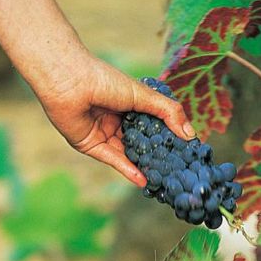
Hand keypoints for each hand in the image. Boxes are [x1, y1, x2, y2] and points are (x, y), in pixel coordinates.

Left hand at [33, 53, 195, 185]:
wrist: (70, 83)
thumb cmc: (105, 80)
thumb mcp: (143, 95)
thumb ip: (168, 112)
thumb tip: (190, 134)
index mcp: (130, 104)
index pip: (154, 124)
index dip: (169, 135)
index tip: (187, 149)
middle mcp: (118, 120)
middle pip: (141, 142)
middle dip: (157, 155)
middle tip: (178, 169)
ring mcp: (105, 134)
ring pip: (129, 153)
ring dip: (144, 166)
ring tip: (164, 179)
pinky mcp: (92, 146)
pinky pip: (113, 160)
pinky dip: (128, 170)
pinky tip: (143, 180)